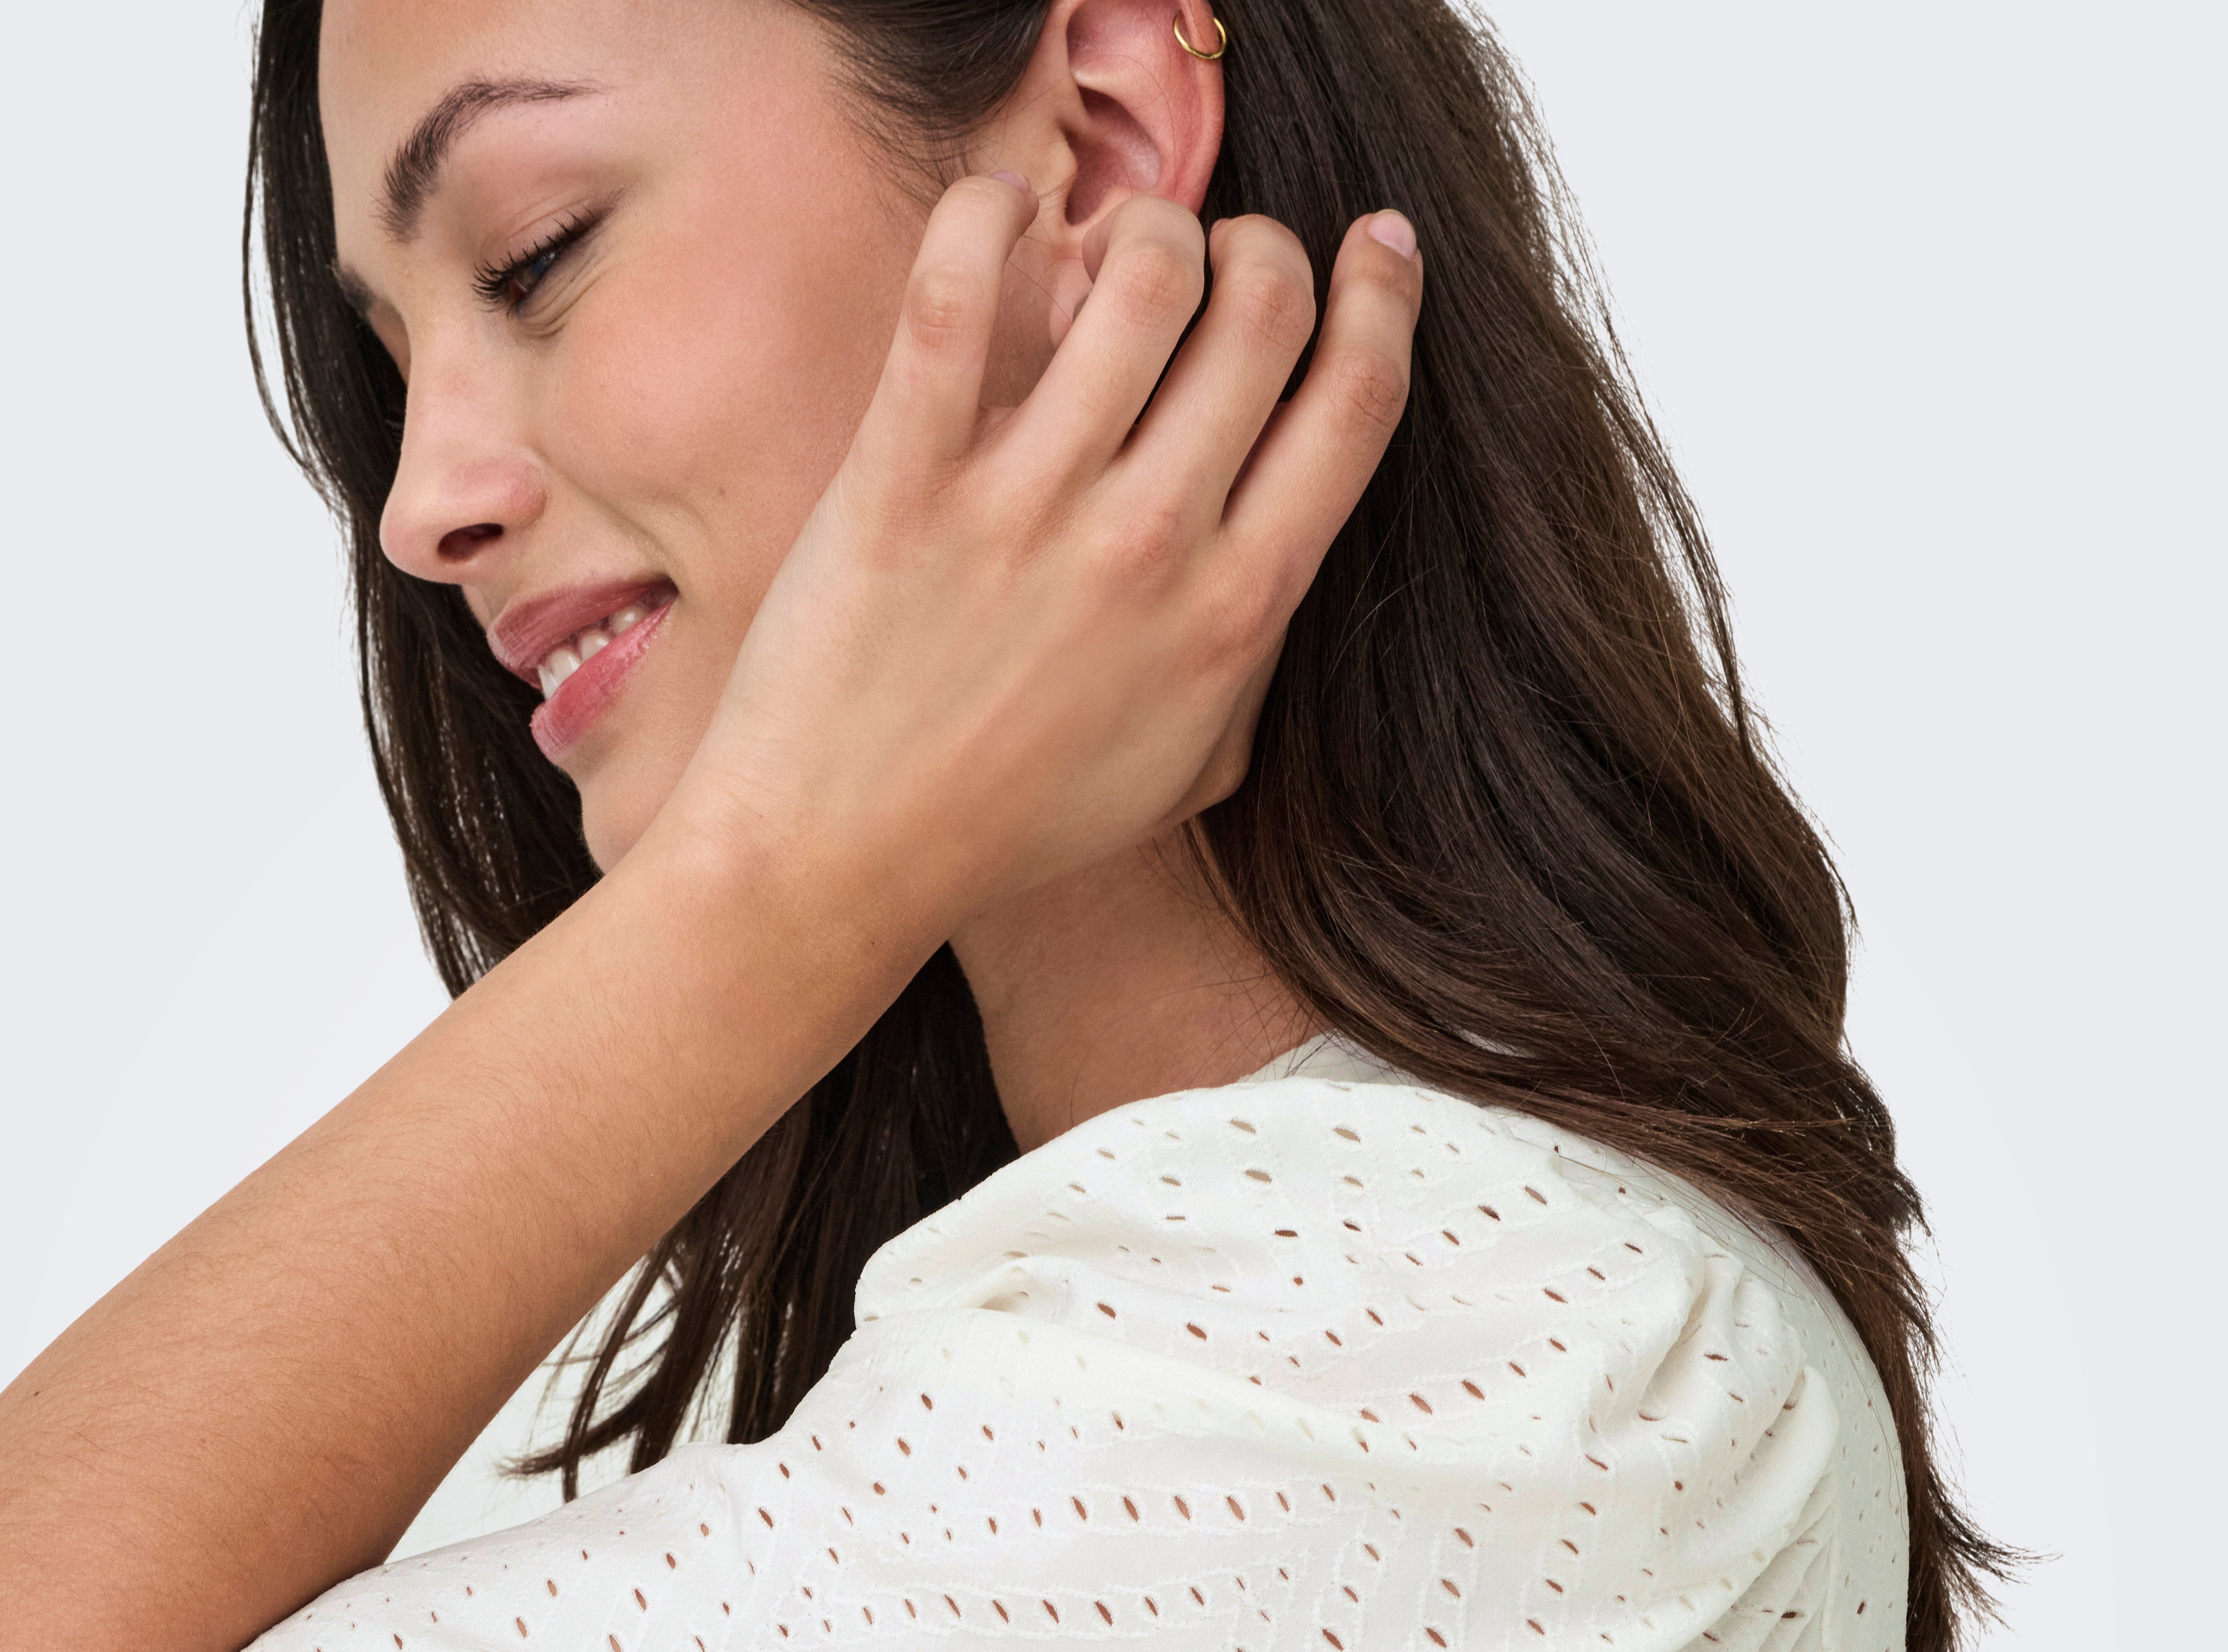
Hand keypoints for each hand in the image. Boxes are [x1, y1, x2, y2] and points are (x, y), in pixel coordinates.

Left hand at [663, 177, 1420, 944]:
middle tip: (1223, 259)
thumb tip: (1293, 526)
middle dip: (1262, 246)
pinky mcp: (907, 475)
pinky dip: (992, 214)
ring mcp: (1026, 507)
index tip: (1375, 248)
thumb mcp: (1186, 767)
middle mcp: (1148, 549)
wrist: (845, 861)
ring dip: (1146, 222)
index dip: (1382, 296)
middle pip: (1267, 307)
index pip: (1357, 400)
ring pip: (1144, 267)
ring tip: (1113, 249)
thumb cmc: (1015, 821)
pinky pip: (960, 285)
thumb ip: (1257, 651)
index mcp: (1234, 612)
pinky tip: (1003, 224)